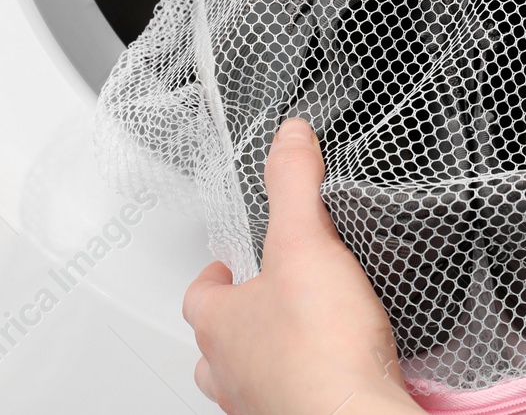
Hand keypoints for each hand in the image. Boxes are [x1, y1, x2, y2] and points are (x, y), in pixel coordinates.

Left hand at [182, 119, 420, 414]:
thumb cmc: (321, 350)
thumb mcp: (307, 242)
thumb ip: (295, 183)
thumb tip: (289, 137)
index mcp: (220, 324)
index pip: (198, 294)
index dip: (214, 275)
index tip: (228, 264)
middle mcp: (229, 372)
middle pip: (213, 346)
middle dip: (234, 324)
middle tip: (260, 303)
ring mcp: (258, 405)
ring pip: (243, 381)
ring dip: (261, 362)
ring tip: (291, 344)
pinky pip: (284, 403)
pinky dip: (298, 389)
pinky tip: (327, 376)